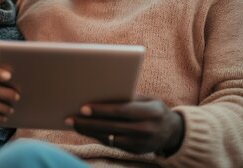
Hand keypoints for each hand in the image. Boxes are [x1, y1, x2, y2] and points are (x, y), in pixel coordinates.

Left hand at [65, 95, 183, 155]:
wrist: (172, 132)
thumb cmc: (153, 109)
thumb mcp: (147, 99)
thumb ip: (128, 96)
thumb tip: (101, 91)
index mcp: (150, 111)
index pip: (121, 110)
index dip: (101, 109)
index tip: (83, 107)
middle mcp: (146, 129)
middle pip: (112, 126)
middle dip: (89, 122)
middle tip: (70, 117)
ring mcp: (141, 143)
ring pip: (109, 137)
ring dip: (89, 131)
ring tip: (73, 123)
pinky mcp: (135, 151)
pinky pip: (113, 143)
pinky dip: (98, 136)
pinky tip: (86, 130)